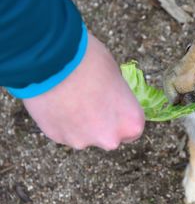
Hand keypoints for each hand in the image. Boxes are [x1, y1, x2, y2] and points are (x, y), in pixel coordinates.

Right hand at [23, 33, 144, 149]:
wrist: (52, 62)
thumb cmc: (91, 63)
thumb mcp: (116, 74)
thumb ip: (116, 95)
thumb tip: (110, 96)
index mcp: (130, 122)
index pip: (132, 129)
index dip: (121, 117)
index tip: (113, 106)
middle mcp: (109, 138)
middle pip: (108, 135)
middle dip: (100, 123)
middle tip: (90, 101)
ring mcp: (82, 141)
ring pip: (84, 135)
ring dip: (79, 123)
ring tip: (69, 99)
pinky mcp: (57, 138)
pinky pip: (63, 132)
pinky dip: (61, 121)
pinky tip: (56, 103)